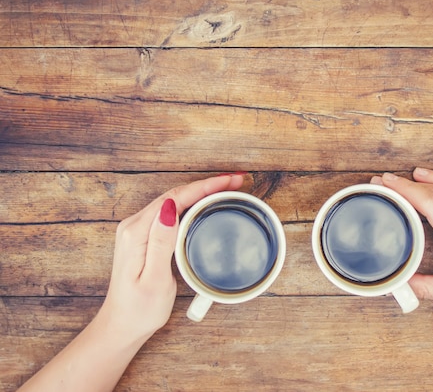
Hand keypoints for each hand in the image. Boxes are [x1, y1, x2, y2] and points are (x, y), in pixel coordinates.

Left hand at [95, 174, 244, 344]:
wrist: (122, 325)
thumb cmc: (139, 309)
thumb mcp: (155, 280)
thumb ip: (161, 243)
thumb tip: (170, 208)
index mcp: (137, 233)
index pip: (175, 198)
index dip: (204, 186)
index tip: (229, 181)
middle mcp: (134, 227)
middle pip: (176, 195)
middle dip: (207, 185)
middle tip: (236, 181)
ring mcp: (139, 231)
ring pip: (175, 201)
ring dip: (201, 192)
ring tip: (227, 188)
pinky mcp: (145, 238)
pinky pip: (172, 213)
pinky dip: (193, 204)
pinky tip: (206, 204)